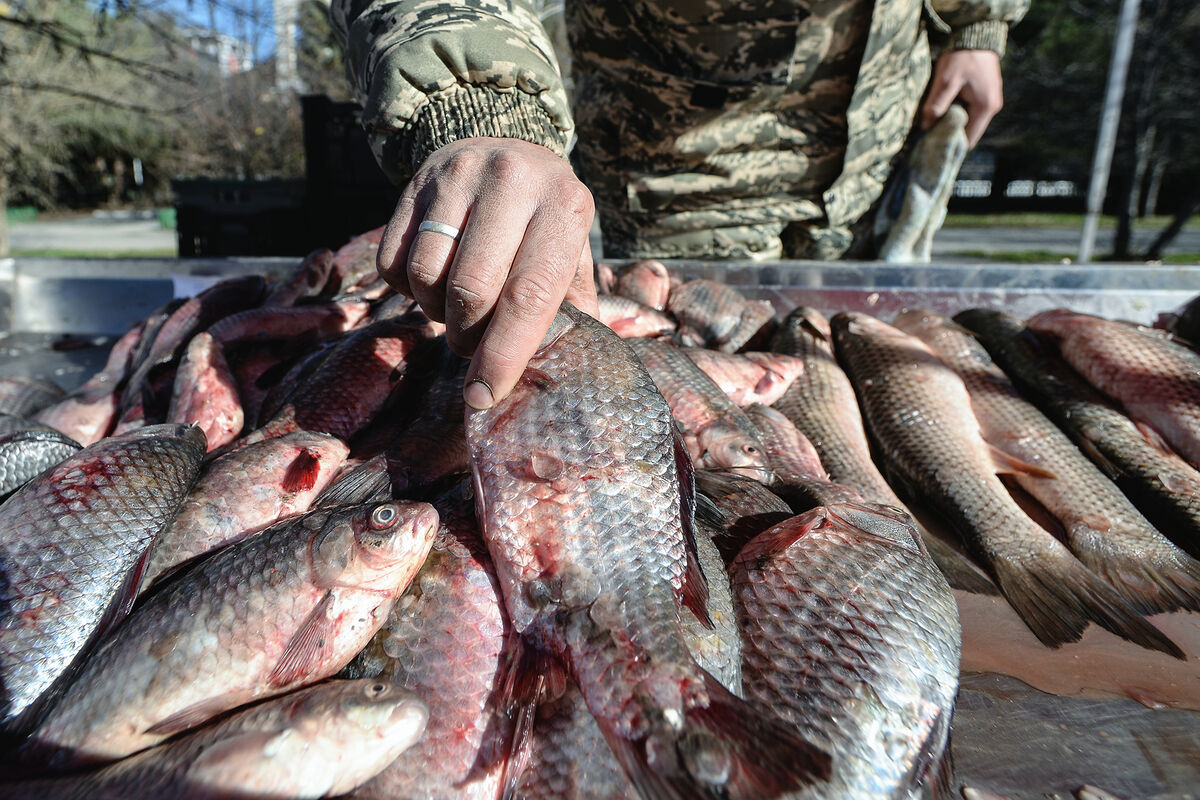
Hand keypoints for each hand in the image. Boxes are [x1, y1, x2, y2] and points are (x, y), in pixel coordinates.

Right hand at [377, 137, 597, 408]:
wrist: (504, 143)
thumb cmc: (544, 218)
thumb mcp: (571, 250)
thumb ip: (569, 305)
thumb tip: (561, 371)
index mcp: (564, 207)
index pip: (529, 294)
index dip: (505, 352)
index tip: (485, 393)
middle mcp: (512, 182)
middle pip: (472, 289)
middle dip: (467, 336)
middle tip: (473, 345)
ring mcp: (458, 176)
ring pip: (427, 275)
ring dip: (436, 313)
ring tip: (455, 309)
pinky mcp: (414, 182)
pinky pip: (392, 262)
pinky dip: (408, 290)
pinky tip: (433, 283)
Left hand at [920, 49, 1003, 147]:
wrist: (977, 34)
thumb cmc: (963, 57)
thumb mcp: (946, 81)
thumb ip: (936, 105)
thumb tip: (925, 127)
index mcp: (985, 107)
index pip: (968, 139)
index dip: (951, 145)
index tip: (933, 146)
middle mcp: (992, 107)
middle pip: (969, 132)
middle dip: (950, 135)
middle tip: (929, 136)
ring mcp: (991, 100)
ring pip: (969, 122)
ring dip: (953, 123)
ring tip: (934, 124)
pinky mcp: (986, 94)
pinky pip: (971, 111)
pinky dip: (958, 113)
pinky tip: (943, 111)